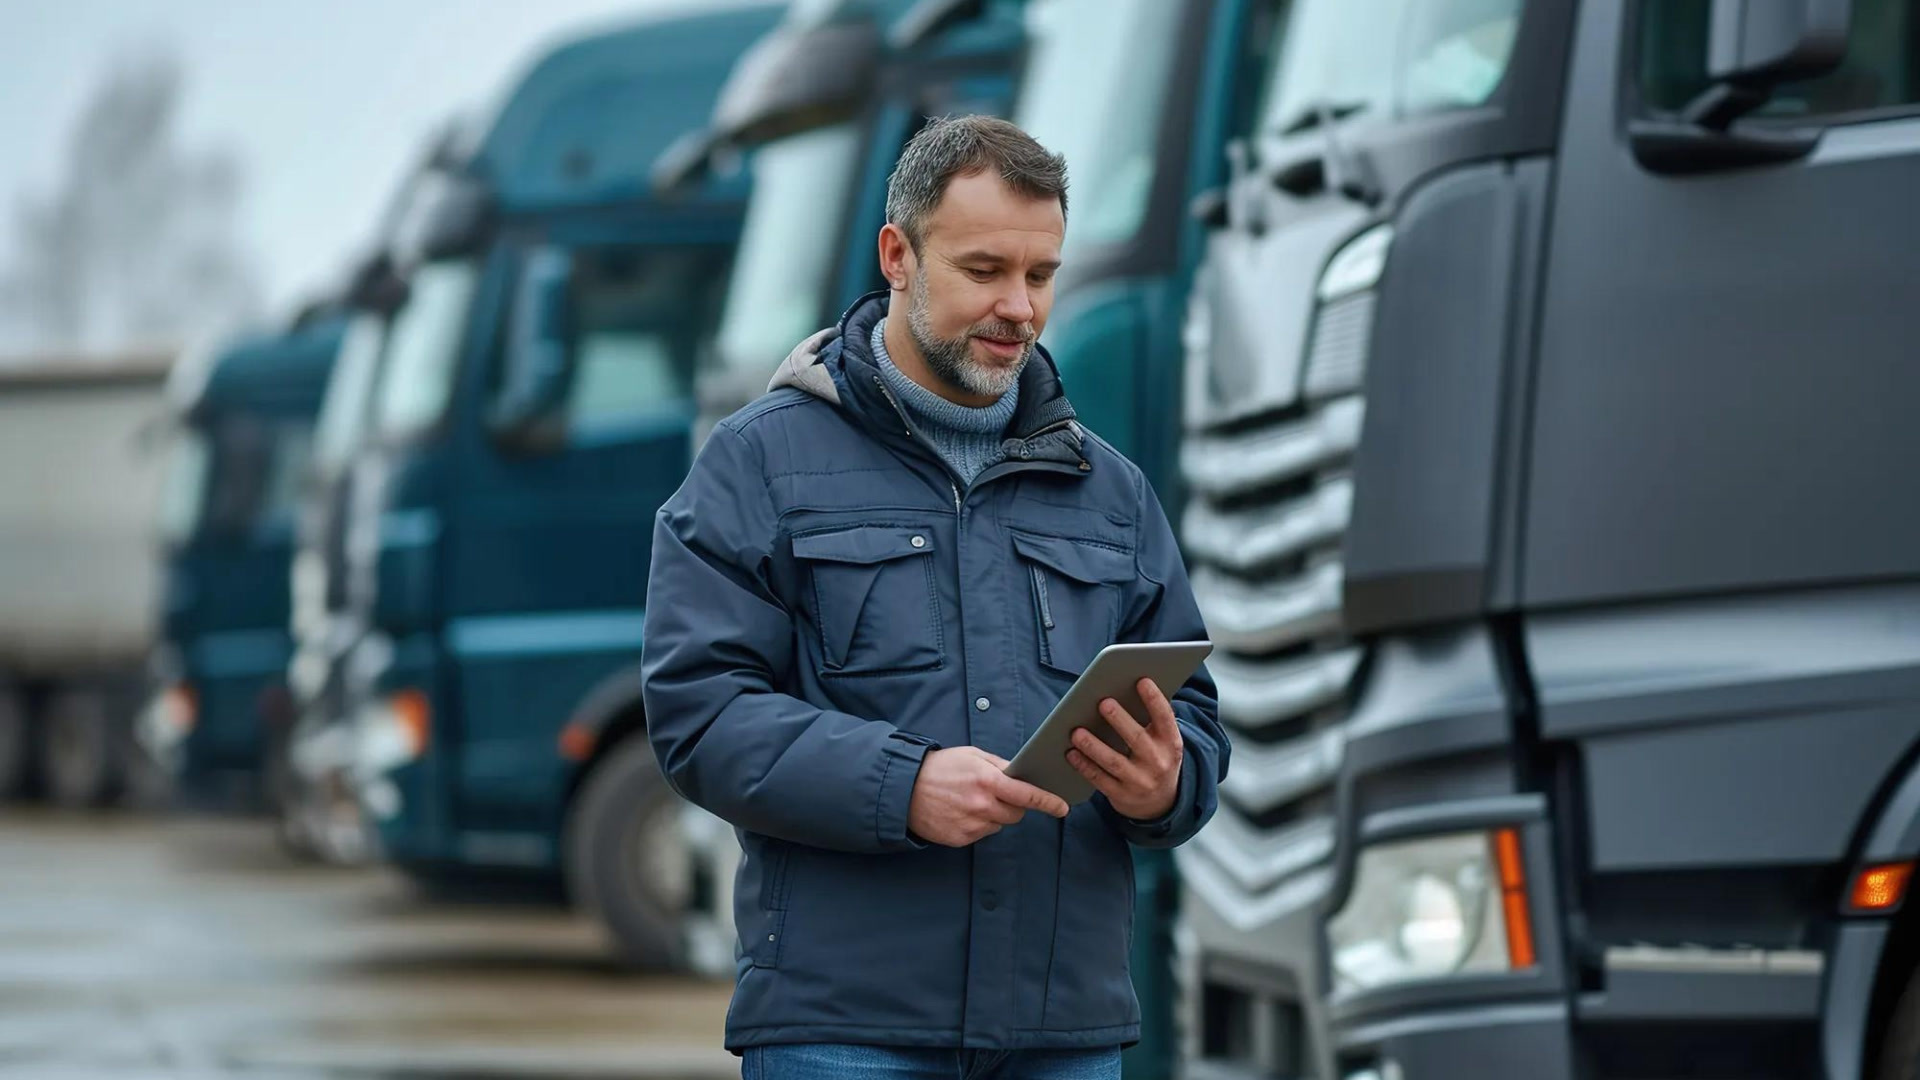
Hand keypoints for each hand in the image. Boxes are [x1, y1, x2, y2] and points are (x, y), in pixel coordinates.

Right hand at [907, 746, 1069, 847]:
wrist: (904, 788)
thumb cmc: (940, 767)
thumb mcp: (972, 755)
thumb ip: (1000, 765)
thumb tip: (1023, 775)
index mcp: (987, 781)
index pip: (1027, 795)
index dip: (1048, 802)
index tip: (1062, 808)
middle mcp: (982, 806)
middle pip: (1016, 813)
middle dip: (1014, 804)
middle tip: (996, 793)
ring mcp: (972, 825)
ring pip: (999, 825)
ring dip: (994, 815)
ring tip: (971, 800)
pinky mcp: (961, 839)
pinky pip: (982, 833)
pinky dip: (978, 824)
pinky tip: (961, 811)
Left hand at [1067, 678, 1183, 820]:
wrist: (1161, 803)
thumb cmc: (1156, 758)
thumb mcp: (1162, 742)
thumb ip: (1149, 721)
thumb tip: (1123, 689)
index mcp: (1171, 744)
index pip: (1165, 718)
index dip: (1155, 700)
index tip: (1142, 681)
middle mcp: (1158, 763)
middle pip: (1137, 739)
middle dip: (1120, 720)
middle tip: (1103, 702)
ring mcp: (1139, 782)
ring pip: (1114, 762)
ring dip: (1093, 746)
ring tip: (1076, 731)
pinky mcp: (1121, 795)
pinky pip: (1099, 779)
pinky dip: (1084, 765)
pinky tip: (1071, 752)